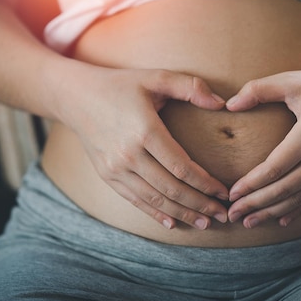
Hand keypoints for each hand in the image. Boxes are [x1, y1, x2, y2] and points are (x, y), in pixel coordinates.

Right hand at [59, 63, 229, 229]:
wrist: (76, 97)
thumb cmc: (121, 85)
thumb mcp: (156, 77)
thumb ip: (191, 87)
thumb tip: (222, 103)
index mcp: (145, 131)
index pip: (182, 167)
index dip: (206, 184)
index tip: (224, 192)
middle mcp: (129, 154)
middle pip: (171, 189)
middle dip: (200, 204)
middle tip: (222, 214)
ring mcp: (116, 168)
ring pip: (155, 199)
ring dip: (183, 213)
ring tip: (205, 223)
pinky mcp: (107, 175)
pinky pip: (135, 200)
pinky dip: (155, 214)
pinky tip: (173, 223)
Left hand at [225, 64, 300, 227]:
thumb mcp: (293, 80)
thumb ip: (258, 90)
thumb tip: (229, 105)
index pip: (275, 167)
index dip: (252, 184)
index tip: (232, 194)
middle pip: (285, 189)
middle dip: (257, 204)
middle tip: (234, 214)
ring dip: (273, 212)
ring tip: (251, 222)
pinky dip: (298, 211)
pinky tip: (281, 220)